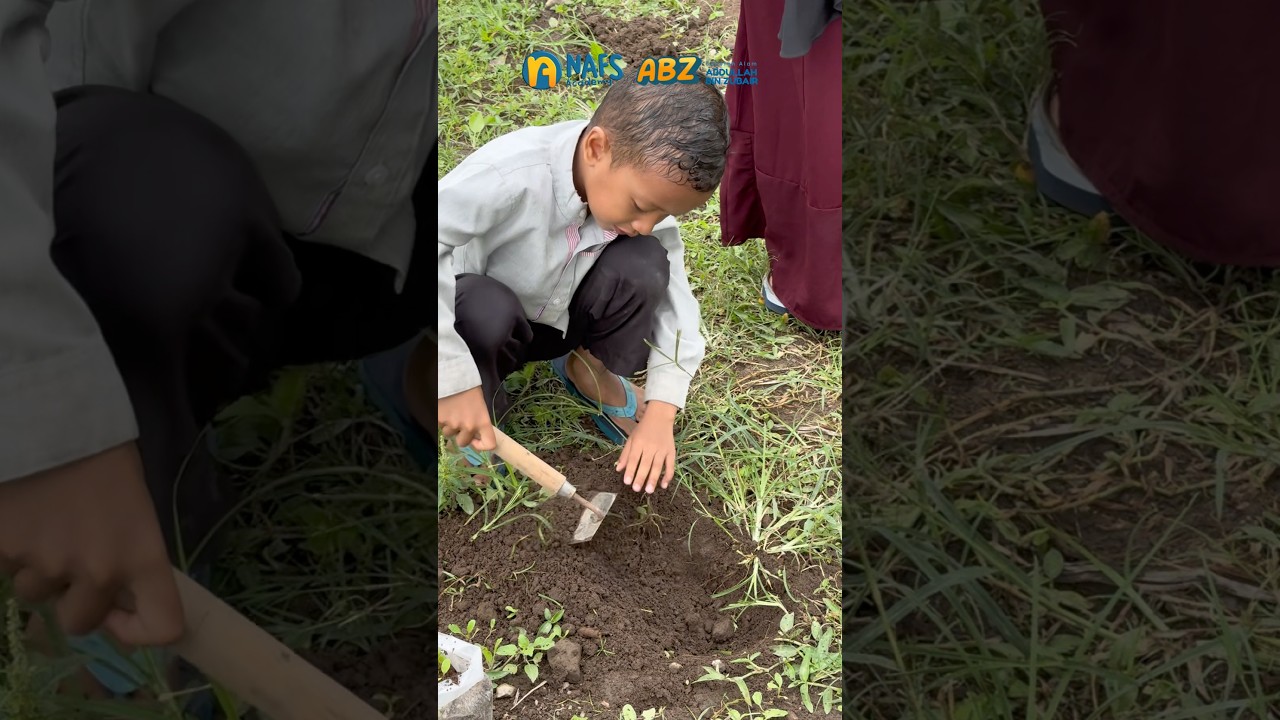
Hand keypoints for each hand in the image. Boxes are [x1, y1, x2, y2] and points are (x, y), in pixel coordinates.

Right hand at [0, 442, 183, 646]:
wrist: (50, 420)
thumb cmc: (102, 459)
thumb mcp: (134, 508)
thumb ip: (128, 556)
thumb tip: (116, 598)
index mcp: (142, 555)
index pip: (162, 624)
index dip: (139, 631)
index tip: (121, 616)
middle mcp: (98, 569)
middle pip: (80, 622)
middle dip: (73, 601)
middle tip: (71, 562)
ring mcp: (46, 564)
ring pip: (35, 594)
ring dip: (38, 570)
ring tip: (45, 522)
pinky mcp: (3, 552)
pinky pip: (5, 568)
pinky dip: (10, 550)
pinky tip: (21, 515)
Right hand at [438, 387, 495, 451]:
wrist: (453, 377)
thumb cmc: (469, 389)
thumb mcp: (480, 405)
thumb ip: (478, 421)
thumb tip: (474, 434)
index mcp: (483, 421)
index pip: (489, 444)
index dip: (482, 446)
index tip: (475, 440)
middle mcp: (469, 426)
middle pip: (463, 443)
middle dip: (460, 436)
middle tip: (459, 424)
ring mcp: (453, 424)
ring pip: (449, 434)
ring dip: (449, 427)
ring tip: (451, 412)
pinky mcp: (440, 420)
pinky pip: (440, 426)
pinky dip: (441, 420)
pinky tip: (444, 409)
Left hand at [615, 402, 677, 492]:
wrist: (660, 416)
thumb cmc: (643, 429)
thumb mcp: (631, 438)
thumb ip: (625, 454)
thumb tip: (618, 469)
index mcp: (639, 442)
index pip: (634, 459)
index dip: (630, 470)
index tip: (627, 482)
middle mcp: (651, 446)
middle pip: (645, 464)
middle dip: (641, 477)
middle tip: (636, 489)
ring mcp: (662, 449)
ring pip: (658, 466)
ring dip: (654, 479)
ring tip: (649, 491)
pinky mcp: (671, 451)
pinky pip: (670, 465)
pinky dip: (668, 476)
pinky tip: (664, 485)